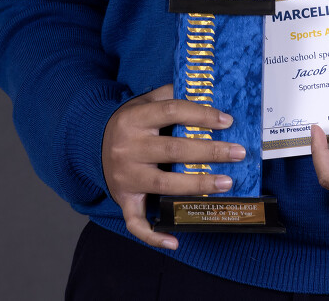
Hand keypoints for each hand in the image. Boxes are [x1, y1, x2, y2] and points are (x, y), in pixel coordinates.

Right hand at [102, 84, 242, 249]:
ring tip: (226, 183)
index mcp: (134, 119)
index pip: (171, 112)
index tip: (227, 121)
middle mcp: (128, 148)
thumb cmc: (130, 123)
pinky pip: (136, 222)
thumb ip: (169, 94)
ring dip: (197, 186)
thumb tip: (204, 87)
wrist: (90, 143)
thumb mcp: (143, 101)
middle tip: (238, 153)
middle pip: (173, 150)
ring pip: (163, 184)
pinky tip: (175, 241)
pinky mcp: (123, 199)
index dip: (201, 115)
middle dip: (210, 152)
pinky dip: (154, 235)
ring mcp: (125, 176)